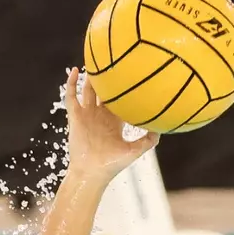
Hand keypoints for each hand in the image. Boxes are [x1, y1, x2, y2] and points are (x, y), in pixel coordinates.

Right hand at [62, 66, 160, 180]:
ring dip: (91, 78)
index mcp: (113, 122)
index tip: (133, 75)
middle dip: (108, 80)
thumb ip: (149, 140)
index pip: (120, 101)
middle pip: (103, 92)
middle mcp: (99, 116)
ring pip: (87, 91)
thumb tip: (161, 127)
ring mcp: (86, 115)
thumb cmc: (112, 164)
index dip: (125, 90)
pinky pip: (71, 97)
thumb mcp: (134, 151)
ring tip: (95, 62)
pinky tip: (75, 71)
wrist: (92, 172)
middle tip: (114, 63)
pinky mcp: (75, 117)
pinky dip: (71, 84)